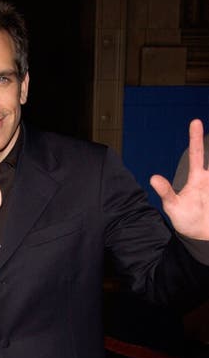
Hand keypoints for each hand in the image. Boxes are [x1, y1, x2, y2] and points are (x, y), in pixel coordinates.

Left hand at [150, 119, 208, 240]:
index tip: (195, 121)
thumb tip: (153, 178)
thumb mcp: (174, 207)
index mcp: (197, 178)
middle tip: (200, 123)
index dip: (195, 138)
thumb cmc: (186, 221)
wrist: (201, 237)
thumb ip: (166, 192)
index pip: (196, 154)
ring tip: (208, 183)